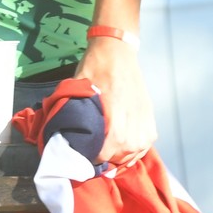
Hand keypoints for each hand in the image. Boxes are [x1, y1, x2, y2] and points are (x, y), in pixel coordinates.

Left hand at [76, 36, 157, 167]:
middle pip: (119, 156)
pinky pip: (144, 145)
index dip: (91, 158)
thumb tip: (62, 132)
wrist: (117, 52)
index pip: (105, 152)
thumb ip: (73, 111)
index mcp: (115, 116)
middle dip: (103, 160)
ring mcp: (145, 122)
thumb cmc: (94, 68)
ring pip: (133, 153)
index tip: (79, 157)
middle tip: (88, 157)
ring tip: (102, 156)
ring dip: (118, 158)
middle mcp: (134, 123)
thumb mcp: (77, 88)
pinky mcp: (150, 119)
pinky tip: (119, 151)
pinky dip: (132, 151)